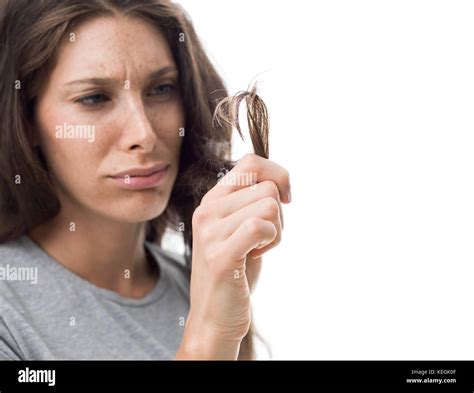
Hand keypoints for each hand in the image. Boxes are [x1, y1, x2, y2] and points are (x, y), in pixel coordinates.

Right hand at [176, 153, 290, 358]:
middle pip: (268, 187)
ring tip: (258, 249)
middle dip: (280, 215)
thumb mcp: (240, 227)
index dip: (277, 174)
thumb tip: (279, 180)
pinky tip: (257, 256)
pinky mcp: (221, 255)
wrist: (214, 317)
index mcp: (212, 200)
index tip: (287, 199)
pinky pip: (262, 226)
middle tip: (264, 239)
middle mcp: (207, 210)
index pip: (251, 162)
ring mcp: (211, 232)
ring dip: (277, 231)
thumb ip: (251, 201)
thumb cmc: (235, 271)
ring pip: (270, 205)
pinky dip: (272, 241)